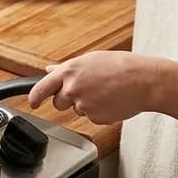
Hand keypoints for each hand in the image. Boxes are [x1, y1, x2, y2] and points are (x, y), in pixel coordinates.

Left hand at [27, 51, 169, 124]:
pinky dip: (100, 112)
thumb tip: (49, 70)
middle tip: (88, 91)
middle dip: (68, 100)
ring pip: (77, 110)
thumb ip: (67, 68)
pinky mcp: (95, 117)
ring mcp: (83, 104)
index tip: (32, 102)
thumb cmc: (122, 67)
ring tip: (105, 92)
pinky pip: (92, 118)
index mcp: (70, 71)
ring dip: (86, 105)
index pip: (42, 87)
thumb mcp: (91, 60)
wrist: (145, 81)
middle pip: (58, 103)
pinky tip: (112, 101)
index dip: (34, 97)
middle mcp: (73, 88)